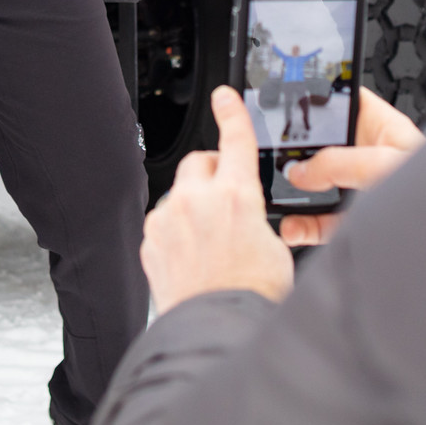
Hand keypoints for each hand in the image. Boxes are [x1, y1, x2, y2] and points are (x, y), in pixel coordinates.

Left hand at [140, 86, 295, 312]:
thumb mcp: (274, 246)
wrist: (217, 328)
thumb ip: (256, 216)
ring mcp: (169, 219)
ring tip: (210, 243)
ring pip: (179, 194)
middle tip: (226, 200)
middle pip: (200, 163)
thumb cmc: (251, 294)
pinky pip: (164, 222)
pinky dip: (176, 231)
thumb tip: (247, 215)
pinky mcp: (151, 240)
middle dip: (213, 174)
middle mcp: (197, 200)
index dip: (231, 112)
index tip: (223, 96)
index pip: (235, 139)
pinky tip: (193, 257)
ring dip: (193, 206)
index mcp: (236, 195)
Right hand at [277, 89, 424, 246]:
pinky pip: (320, 221)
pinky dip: (302, 225)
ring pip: (318, 186)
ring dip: (295, 192)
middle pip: (323, 147)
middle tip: (274, 156)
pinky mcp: (355, 222)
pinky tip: (292, 226)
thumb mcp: (384, 164)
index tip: (288, 96)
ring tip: (278, 194)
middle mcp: (370, 157)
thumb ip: (339, 162)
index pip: (344, 101)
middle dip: (297, 153)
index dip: (318, 95)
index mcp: (383, 128)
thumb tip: (301, 170)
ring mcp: (361, 191)